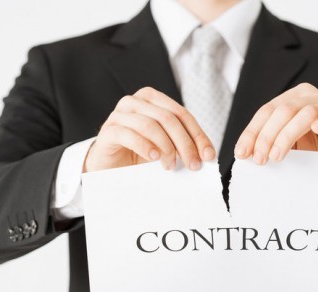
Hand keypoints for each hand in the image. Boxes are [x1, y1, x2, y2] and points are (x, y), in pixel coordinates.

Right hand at [84, 87, 215, 171]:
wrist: (108, 164)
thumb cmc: (137, 153)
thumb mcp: (164, 146)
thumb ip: (181, 144)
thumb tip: (206, 155)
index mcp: (153, 99)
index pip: (182, 115)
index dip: (198, 135)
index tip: (208, 155)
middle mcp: (136, 101)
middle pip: (168, 119)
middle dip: (185, 144)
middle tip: (193, 165)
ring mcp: (120, 114)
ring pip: (150, 125)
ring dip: (166, 147)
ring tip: (171, 166)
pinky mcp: (109, 130)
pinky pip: (129, 134)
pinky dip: (145, 146)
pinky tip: (154, 158)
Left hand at [234, 83, 317, 163]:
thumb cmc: (315, 146)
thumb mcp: (288, 145)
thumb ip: (269, 145)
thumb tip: (244, 155)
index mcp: (290, 100)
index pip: (265, 112)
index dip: (251, 133)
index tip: (242, 153)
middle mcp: (307, 97)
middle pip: (282, 111)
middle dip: (266, 136)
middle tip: (260, 159)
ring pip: (304, 112)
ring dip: (287, 135)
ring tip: (277, 156)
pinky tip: (317, 129)